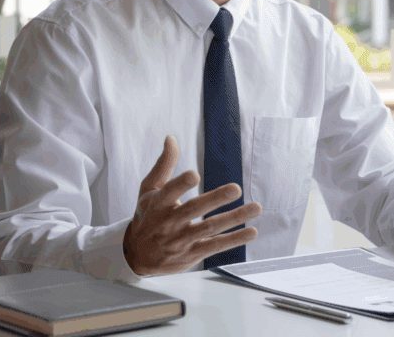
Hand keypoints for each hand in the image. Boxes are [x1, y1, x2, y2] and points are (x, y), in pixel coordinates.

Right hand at [122, 135, 261, 275]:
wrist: (137, 256)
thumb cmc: (147, 216)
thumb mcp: (148, 190)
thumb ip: (163, 165)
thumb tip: (171, 138)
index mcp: (157, 204)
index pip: (168, 192)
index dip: (180, 184)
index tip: (194, 175)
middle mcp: (169, 222)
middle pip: (193, 210)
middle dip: (215, 199)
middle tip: (235, 189)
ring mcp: (182, 240)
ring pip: (210, 228)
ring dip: (234, 218)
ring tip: (256, 207)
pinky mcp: (192, 254)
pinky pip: (216, 246)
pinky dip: (234, 240)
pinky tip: (251, 231)